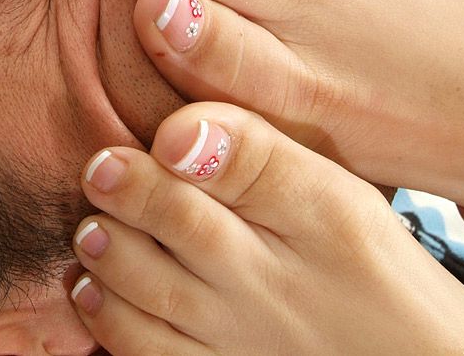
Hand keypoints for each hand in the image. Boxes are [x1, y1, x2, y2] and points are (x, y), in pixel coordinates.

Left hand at [69, 102, 463, 353]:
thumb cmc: (371, 270)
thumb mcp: (340, 197)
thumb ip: (263, 155)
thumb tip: (179, 129)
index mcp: (322, 214)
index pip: (242, 163)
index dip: (182, 142)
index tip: (154, 134)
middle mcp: (280, 277)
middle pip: (185, 224)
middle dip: (128, 190)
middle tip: (100, 169)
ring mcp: (245, 335)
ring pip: (153, 289)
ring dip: (108, 253)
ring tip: (92, 229)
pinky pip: (149, 352)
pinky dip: (109, 319)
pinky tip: (92, 289)